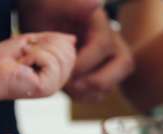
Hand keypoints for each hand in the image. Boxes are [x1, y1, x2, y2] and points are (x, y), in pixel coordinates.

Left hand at [0, 32, 76, 99]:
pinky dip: (35, 56)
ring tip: (24, 58)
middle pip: (69, 52)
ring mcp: (55, 86)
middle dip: (46, 43)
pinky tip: (24, 64)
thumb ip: (53, 40)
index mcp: (56, 70)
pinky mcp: (48, 88)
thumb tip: (73, 39)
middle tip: (27, 51)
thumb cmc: (4, 59)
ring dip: (38, 50)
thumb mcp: (32, 42)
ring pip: (61, 56)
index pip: (70, 49)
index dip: (53, 39)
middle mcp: (59, 80)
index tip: (32, 45)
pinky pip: (51, 62)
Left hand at [17, 0, 134, 102]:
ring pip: (113, 82)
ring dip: (85, 91)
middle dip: (91, 80)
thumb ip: (70, 5)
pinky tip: (66, 86)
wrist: (41, 24)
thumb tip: (95, 4)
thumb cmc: (42, 14)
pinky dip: (83, 96)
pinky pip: (102, 92)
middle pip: (122, 66)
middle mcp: (114, 40)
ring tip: (62, 84)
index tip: (60, 69)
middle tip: (65, 84)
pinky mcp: (107, 74)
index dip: (81, 63)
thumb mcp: (48, 7)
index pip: (103, 46)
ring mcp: (113, 58)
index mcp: (100, 23)